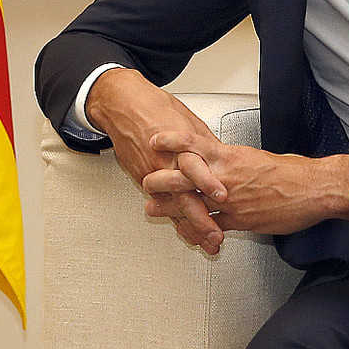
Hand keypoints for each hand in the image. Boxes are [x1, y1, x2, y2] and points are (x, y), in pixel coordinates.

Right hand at [84, 68, 229, 251]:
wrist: (124, 107)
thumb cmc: (155, 108)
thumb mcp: (187, 121)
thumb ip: (206, 145)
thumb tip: (225, 158)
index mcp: (179, 145)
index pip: (195, 167)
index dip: (209, 183)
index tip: (223, 197)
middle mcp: (165, 163)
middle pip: (183, 195)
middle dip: (200, 218)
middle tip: (215, 235)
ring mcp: (153, 174)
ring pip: (173, 206)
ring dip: (190, 226)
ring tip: (204, 242)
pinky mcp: (143, 178)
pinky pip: (161, 203)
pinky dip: (174, 219)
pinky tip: (186, 233)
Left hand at [139, 130, 348, 237]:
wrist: (313, 189)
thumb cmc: (289, 172)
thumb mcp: (254, 157)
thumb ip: (233, 161)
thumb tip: (220, 160)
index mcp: (229, 156)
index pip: (193, 145)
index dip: (172, 142)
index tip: (156, 140)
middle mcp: (225, 176)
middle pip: (183, 176)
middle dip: (160, 180)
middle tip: (145, 180)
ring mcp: (230, 200)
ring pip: (192, 204)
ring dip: (170, 208)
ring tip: (154, 208)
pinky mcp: (240, 220)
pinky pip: (212, 226)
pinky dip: (199, 231)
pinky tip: (188, 233)